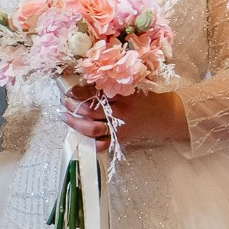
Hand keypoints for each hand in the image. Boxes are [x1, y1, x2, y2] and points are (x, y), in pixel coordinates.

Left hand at [58, 85, 185, 152]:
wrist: (164, 116)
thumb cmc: (146, 98)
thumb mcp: (131, 86)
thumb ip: (111, 84)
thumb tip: (87, 83)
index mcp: (122, 95)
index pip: (96, 93)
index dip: (79, 92)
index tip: (69, 90)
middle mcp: (119, 112)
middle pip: (90, 111)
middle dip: (74, 106)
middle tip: (64, 101)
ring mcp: (119, 128)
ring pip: (92, 128)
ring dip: (75, 123)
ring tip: (65, 117)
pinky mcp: (120, 139)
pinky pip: (102, 144)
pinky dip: (90, 142)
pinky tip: (79, 136)